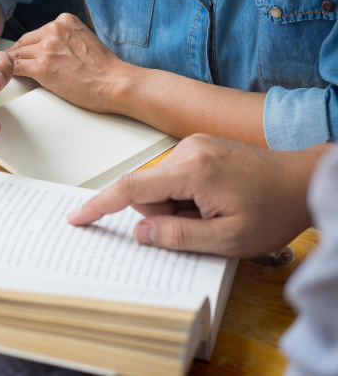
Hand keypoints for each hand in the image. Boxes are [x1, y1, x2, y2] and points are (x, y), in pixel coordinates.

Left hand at [6, 13, 130, 113]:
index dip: (27, 46)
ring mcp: (47, 47)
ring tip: (4, 74)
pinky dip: (7, 73)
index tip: (21, 53)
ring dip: (10, 66)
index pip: (37, 32)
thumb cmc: (104, 69)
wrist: (115, 83)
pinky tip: (4, 78)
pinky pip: (15, 68)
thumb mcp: (83, 40)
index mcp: (65, 21)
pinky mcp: (41, 67)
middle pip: (24, 42)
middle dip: (16, 55)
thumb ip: (65, 40)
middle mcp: (54, 29)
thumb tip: (48, 50)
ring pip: (17, 55)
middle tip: (7, 65)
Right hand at [68, 134, 326, 256]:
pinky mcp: (199, 147)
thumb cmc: (275, 208)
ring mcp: (194, 145)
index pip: (131, 187)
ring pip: (159, 184)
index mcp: (192, 169)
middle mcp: (187, 149)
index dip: (100, 205)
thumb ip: (179, 237)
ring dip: (177, 205)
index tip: (78, 217)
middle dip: (164, 213)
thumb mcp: (228, 239)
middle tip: (202, 224)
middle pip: (146, 189)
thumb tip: (140, 232)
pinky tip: (214, 200)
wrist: (305, 180)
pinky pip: (174, 176)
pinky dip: (185, 194)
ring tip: (214, 211)